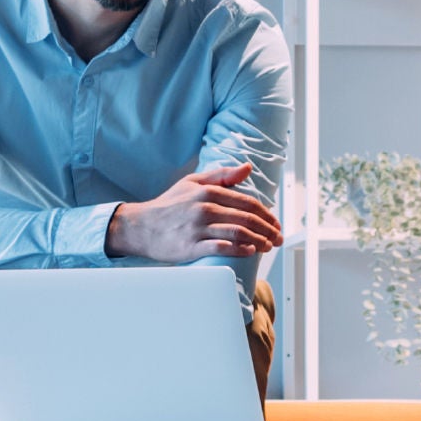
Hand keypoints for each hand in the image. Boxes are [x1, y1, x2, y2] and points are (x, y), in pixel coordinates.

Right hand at [105, 163, 282, 262]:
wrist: (140, 226)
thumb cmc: (169, 204)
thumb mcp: (193, 182)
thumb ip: (222, 175)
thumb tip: (248, 168)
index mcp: (208, 191)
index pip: (247, 203)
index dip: (267, 215)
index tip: (276, 224)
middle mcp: (205, 208)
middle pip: (247, 219)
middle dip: (268, 230)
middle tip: (279, 239)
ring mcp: (197, 228)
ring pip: (237, 233)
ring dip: (258, 241)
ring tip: (268, 247)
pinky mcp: (190, 246)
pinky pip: (220, 248)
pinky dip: (238, 250)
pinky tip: (249, 252)